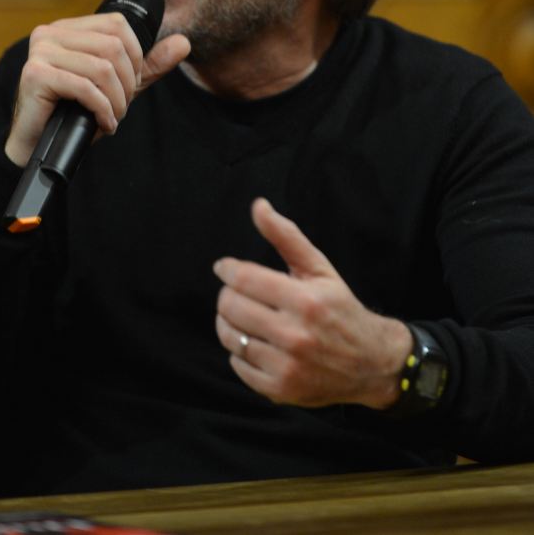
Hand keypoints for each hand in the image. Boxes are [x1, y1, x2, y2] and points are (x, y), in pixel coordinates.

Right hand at [5, 13, 189, 166]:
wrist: (38, 148)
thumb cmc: (74, 114)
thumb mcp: (118, 87)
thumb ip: (149, 65)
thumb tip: (184, 43)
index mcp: (67, 28)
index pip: (117, 25)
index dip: (135, 57)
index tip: (130, 86)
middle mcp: (49, 33)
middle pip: (112, 46)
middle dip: (127, 83)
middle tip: (122, 107)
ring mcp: (40, 52)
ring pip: (101, 68)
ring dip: (116, 100)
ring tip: (112, 118)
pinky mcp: (35, 75)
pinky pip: (85, 88)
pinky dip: (102, 109)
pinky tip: (103, 124)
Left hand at [213, 198, 411, 409]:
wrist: (371, 362)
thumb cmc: (341, 308)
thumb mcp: (319, 268)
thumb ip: (286, 236)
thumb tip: (258, 206)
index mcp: (305, 300)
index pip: (243, 279)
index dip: (227, 270)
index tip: (224, 268)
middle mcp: (295, 335)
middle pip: (232, 308)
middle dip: (227, 295)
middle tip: (235, 293)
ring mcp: (287, 366)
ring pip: (231, 337)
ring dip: (228, 323)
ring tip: (241, 316)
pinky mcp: (281, 390)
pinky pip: (239, 366)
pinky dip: (239, 352)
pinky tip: (254, 342)